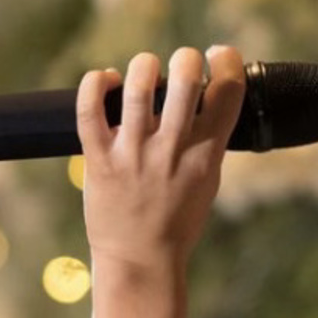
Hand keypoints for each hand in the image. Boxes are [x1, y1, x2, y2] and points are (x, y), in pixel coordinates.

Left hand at [76, 43, 249, 273]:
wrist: (140, 261)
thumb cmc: (177, 220)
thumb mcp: (208, 181)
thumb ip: (210, 140)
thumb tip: (208, 93)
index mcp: (206, 155)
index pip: (227, 92)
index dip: (226, 61)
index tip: (217, 56)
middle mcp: (172, 150)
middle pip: (184, 80)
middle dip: (185, 59)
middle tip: (180, 66)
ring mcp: (134, 154)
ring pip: (137, 86)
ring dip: (144, 66)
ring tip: (145, 71)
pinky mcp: (99, 159)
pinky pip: (89, 108)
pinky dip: (96, 83)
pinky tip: (106, 79)